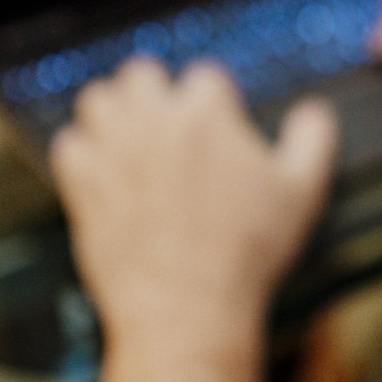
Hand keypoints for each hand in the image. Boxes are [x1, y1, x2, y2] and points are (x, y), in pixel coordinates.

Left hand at [50, 59, 337, 343]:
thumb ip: (311, 140)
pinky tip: (103, 167)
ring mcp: (112, 152)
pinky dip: (83, 149)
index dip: (214, 98)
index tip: (218, 123)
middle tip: (168, 119)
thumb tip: (314, 112)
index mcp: (206, 114)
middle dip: (156, 90)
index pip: (203, 76)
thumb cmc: (246, 253)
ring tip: (131, 133)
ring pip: (98, 99)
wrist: (187, 308)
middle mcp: (153, 122)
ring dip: (114, 110)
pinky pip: (68, 144)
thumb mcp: (302, 192)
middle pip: (141, 73)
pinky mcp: (82, 186)